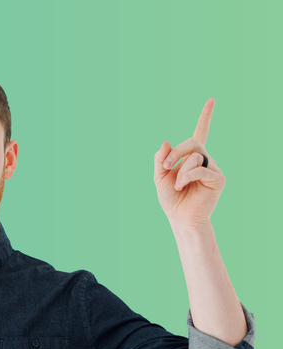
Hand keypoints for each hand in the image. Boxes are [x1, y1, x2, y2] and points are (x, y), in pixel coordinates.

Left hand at [154, 98, 225, 228]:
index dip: (205, 117)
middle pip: (193, 142)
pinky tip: (183, 186)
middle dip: (177, 152)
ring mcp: (212, 169)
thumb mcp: (159, 177)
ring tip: (177, 185)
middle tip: (166, 165)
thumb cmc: (171, 200)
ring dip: (181, 170)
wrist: (180, 218)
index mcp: (191, 158)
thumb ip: (161, 159)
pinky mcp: (218, 179)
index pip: (200, 133)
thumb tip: (165, 141)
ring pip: (196, 157)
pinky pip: (202, 170)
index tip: (212, 100)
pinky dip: (188, 176)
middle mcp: (204, 160)